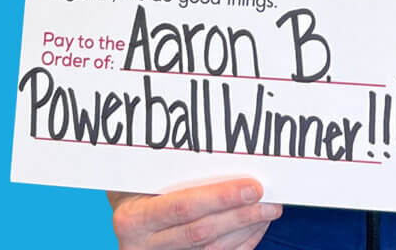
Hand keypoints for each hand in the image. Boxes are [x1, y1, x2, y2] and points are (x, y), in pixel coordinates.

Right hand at [108, 180, 281, 248]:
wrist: (125, 213)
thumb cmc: (140, 185)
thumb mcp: (148, 173)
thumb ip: (178, 170)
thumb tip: (233, 156)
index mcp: (133, 217)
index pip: (184, 206)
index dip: (222, 198)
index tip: (253, 187)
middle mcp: (141, 245)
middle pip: (201, 232)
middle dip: (241, 216)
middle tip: (270, 202)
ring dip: (245, 231)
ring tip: (268, 211)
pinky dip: (240, 244)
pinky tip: (255, 228)